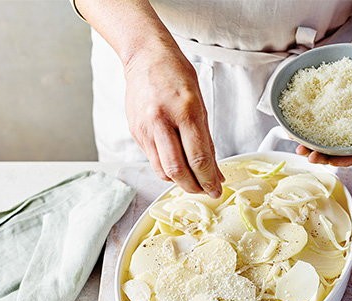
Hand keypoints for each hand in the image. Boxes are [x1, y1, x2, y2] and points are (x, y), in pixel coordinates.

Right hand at [124, 42, 223, 197]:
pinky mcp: (135, 132)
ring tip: (192, 182)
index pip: (198, 157)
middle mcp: (162, 121)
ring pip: (162, 170)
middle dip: (194, 187)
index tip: (216, 190)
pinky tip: (177, 166)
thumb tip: (215, 170)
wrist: (145, 57)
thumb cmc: (175, 75)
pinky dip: (166, 169)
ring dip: (179, 182)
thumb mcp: (199, 104)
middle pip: (177, 170)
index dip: (209, 179)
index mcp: (184, 111)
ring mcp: (145, 128)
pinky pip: (152, 160)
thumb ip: (206, 139)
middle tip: (205, 191)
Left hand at [296, 0, 351, 166]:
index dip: (343, 160)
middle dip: (320, 155)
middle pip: (335, 149)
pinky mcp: (327, 105)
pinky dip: (303, 124)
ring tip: (296, 145)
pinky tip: (292, 127)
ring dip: (308, 144)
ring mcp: (338, 118)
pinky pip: (313, 117)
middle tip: (306, 155)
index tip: (330, 161)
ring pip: (321, 137)